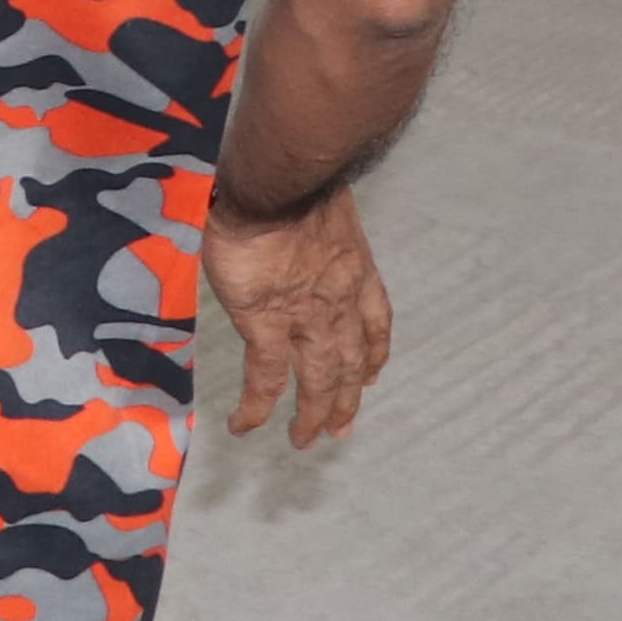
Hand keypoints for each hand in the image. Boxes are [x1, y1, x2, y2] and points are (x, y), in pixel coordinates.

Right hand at [205, 188, 392, 449]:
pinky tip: (246, 426)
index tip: (372, 375)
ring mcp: (306, 317)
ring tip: (305, 440)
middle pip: (350, 361)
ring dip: (314, 414)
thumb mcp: (320, 198)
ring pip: (318, 378)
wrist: (278, 185)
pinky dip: (258, 406)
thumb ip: (313, 216)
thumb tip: (295, 203)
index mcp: (356, 270)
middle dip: (348, 398)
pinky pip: (266, 376)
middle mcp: (340, 301)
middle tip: (342, 429)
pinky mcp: (267, 324)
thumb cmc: (295, 179)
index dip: (374, 353)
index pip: (375, 322)